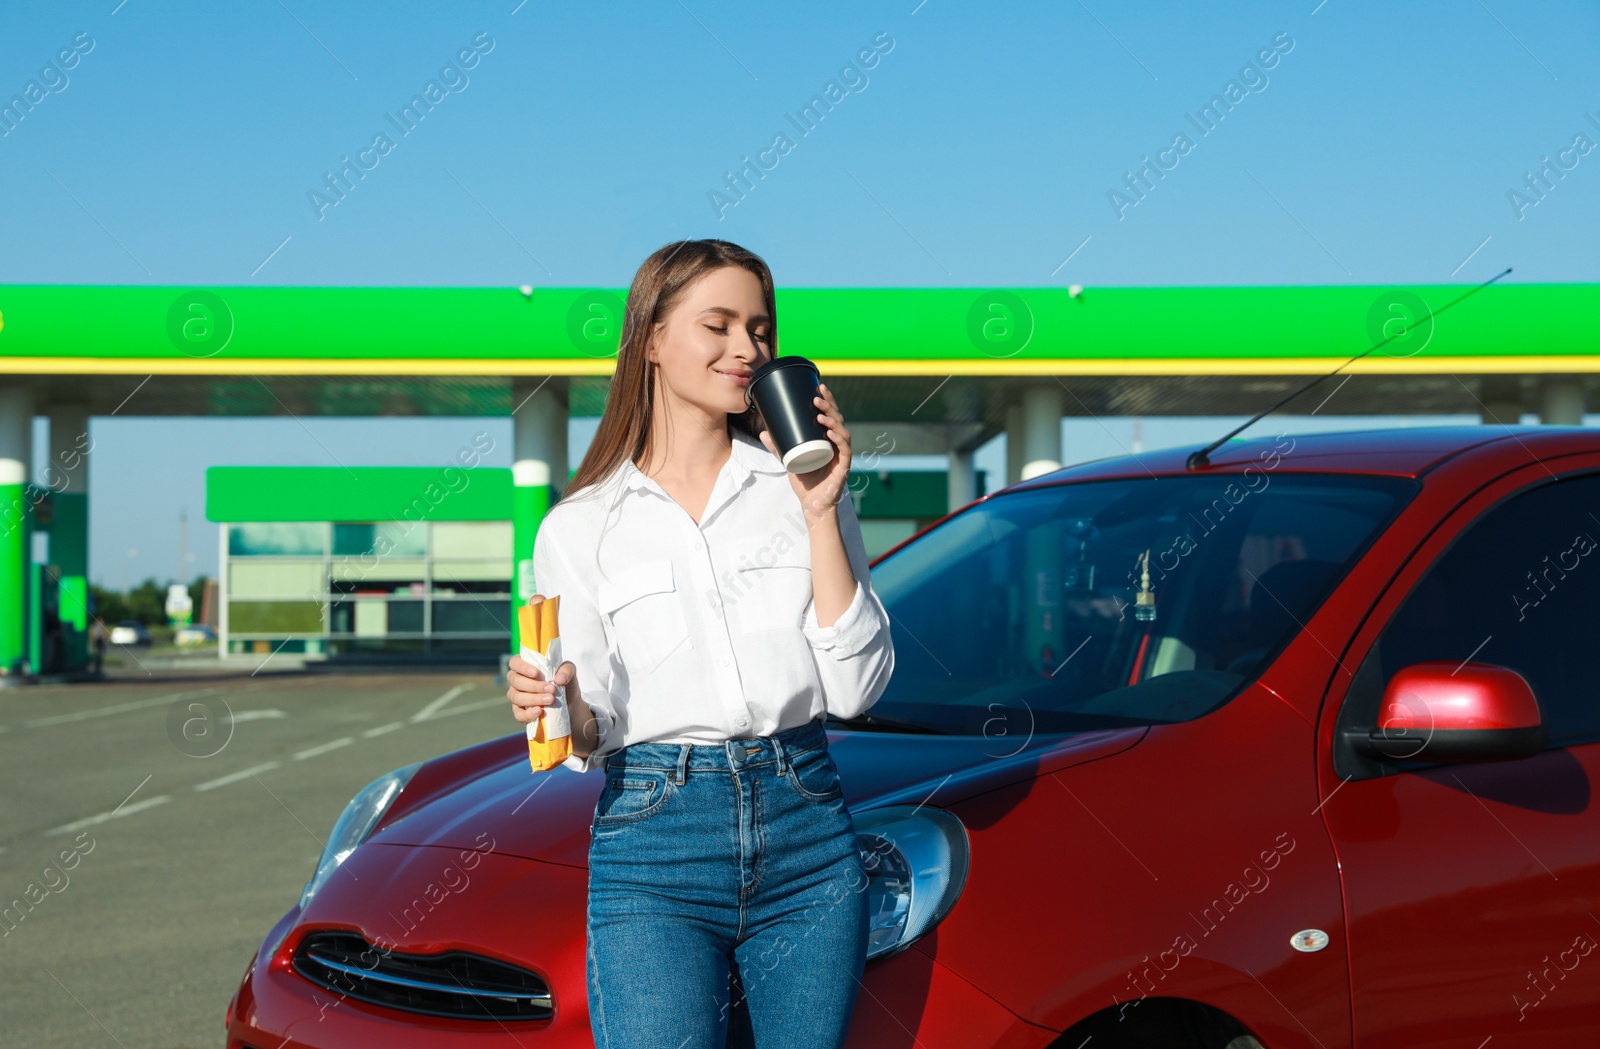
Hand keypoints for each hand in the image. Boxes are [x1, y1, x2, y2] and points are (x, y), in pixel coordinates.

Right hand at [506, 654, 578, 723]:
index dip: (522, 667)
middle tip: (551, 689)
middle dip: (534, 685)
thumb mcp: (569, 671)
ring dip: (533, 699)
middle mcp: (517, 680)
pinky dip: (527, 714)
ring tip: (550, 700)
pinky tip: (539, 711)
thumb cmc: (564, 681)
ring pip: (516, 697)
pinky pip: (518, 714)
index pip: (514, 662)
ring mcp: (516, 697)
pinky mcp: (520, 712)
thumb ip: (566, 670)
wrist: (569, 703)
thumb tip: (559, 680)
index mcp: (525, 666)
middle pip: (515, 680)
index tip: (536, 673)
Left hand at [759, 382, 849, 523]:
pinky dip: (839, 439)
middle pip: (838, 419)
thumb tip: (763, 433)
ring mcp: (842, 455)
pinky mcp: (844, 466)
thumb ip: (778, 447)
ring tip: (820, 413)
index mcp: (828, 440)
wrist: (813, 506)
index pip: (831, 415)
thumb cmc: (805, 483)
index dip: (828, 400)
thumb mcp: (788, 461)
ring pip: (842, 431)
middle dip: (829, 405)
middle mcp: (838, 445)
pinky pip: (844, 449)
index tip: (819, 387)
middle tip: (817, 396)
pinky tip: (831, 432)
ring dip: (832, 420)